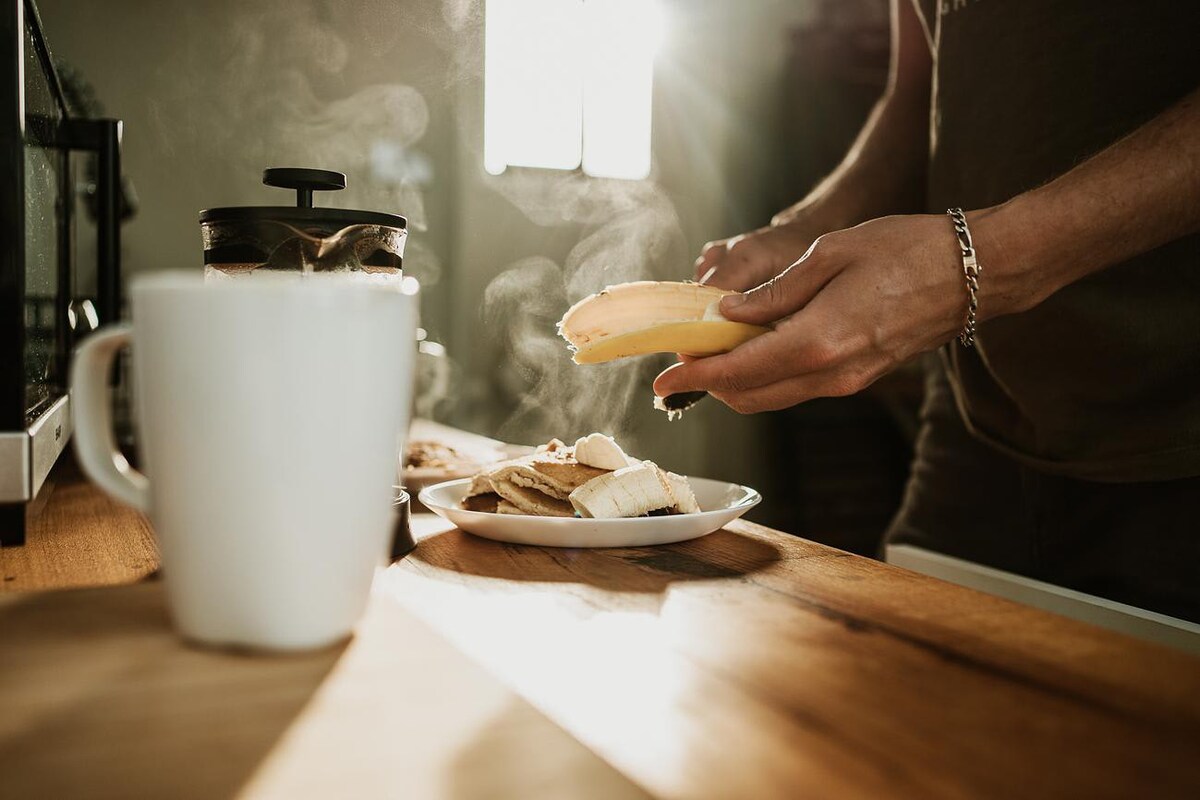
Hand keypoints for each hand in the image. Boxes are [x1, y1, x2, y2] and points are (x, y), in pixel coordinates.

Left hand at [658, 214, 972, 412]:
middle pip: (748, 396)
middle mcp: (829, 374)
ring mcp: (845, 382)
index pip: (737, 373)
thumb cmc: (906, 250)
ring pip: (771, 397)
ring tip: (712, 347)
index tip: (661, 379)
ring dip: (735, 381)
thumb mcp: (830, 255)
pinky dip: (764, 375)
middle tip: (683, 354)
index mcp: (818, 342)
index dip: (694, 378)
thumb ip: (774, 293)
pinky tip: (753, 345)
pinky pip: (795, 387)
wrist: (973, 274)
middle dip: (708, 382)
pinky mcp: (856, 378)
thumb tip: (726, 315)